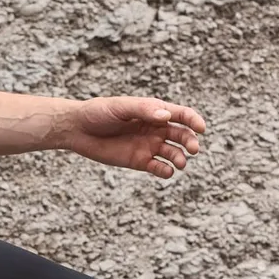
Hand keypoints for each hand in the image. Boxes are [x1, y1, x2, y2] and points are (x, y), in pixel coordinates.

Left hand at [56, 95, 205, 179]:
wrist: (78, 129)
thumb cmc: (98, 112)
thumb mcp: (120, 107)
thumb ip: (143, 110)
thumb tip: (166, 116)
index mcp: (154, 111)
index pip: (182, 115)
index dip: (194, 121)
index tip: (201, 128)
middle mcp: (156, 129)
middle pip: (182, 135)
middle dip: (190, 142)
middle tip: (193, 149)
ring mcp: (149, 145)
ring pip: (173, 153)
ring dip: (180, 158)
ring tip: (179, 162)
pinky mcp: (140, 161)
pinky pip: (159, 167)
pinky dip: (165, 171)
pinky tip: (165, 171)